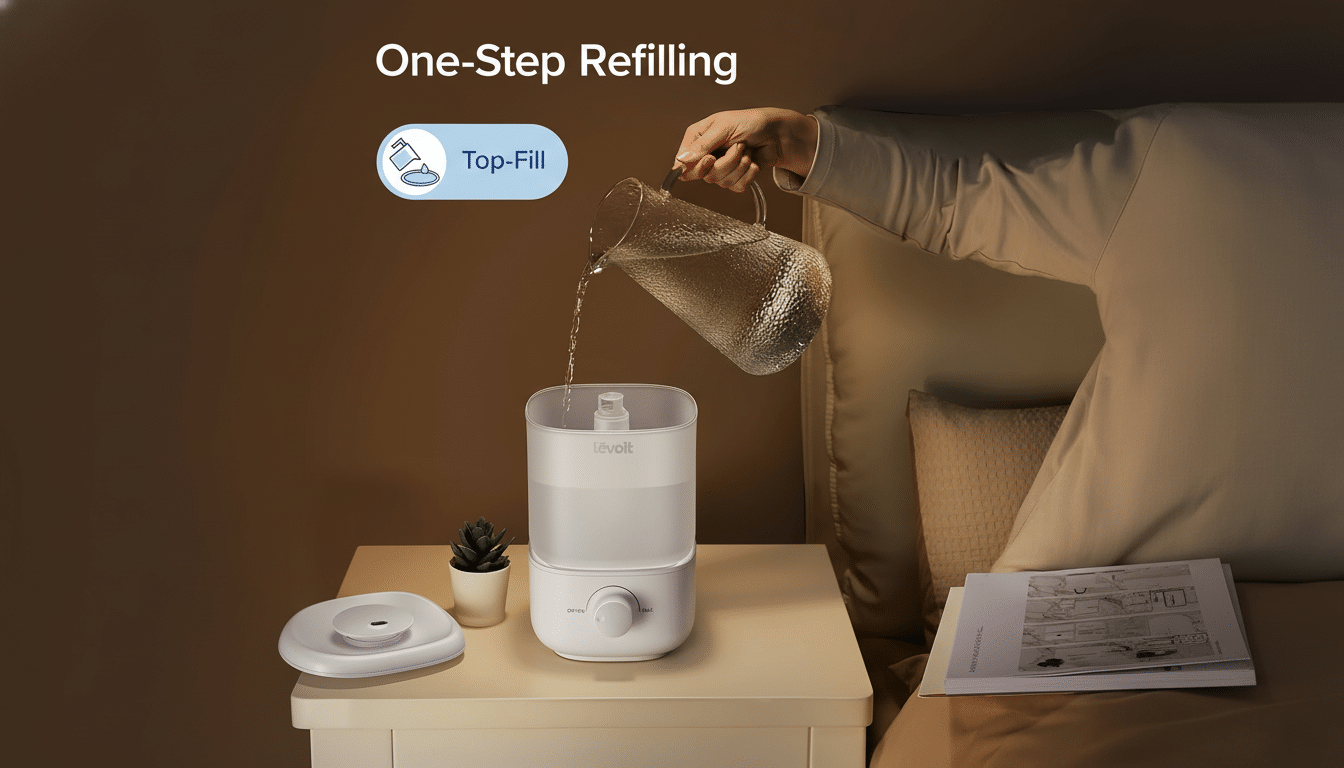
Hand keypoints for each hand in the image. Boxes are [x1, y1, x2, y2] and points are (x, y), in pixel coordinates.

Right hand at [673, 108, 817, 191]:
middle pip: (704, 176)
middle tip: (737, 148)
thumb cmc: (752, 122)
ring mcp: (720, 167)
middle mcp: (706, 155)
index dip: (695, 167)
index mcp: (697, 139)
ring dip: (739, 165)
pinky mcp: (734, 177)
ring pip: (721, 182)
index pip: (683, 164)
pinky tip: (752, 161)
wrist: (777, 133)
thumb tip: (682, 160)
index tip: (710, 159)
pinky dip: (747, 174)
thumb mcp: (724, 127)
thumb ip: (702, 145)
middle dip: (725, 163)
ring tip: (746, 150)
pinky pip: (735, 186)